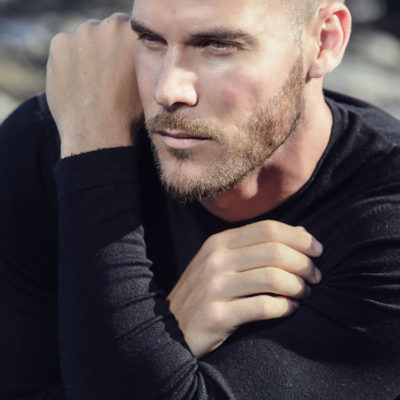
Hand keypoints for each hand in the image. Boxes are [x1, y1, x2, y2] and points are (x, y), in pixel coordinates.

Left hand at [46, 13, 142, 157]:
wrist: (98, 131)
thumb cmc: (127, 113)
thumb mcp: (145, 84)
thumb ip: (138, 60)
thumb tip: (132, 55)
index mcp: (135, 35)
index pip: (128, 29)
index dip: (124, 48)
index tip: (121, 64)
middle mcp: (110, 26)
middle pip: (106, 30)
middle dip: (106, 46)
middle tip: (106, 75)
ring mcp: (82, 33)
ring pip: (84, 39)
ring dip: (86, 52)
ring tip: (90, 82)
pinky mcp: (59, 43)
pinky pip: (64, 48)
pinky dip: (68, 61)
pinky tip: (76, 82)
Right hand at [167, 220, 322, 357]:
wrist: (170, 328)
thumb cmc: (205, 292)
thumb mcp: (223, 262)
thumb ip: (257, 246)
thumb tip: (303, 233)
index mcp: (218, 242)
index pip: (267, 228)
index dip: (298, 238)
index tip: (317, 250)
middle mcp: (216, 260)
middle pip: (273, 251)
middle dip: (303, 263)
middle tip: (315, 276)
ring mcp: (214, 287)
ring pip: (272, 278)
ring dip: (297, 286)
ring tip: (304, 294)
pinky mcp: (217, 314)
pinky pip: (263, 307)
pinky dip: (284, 308)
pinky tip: (289, 309)